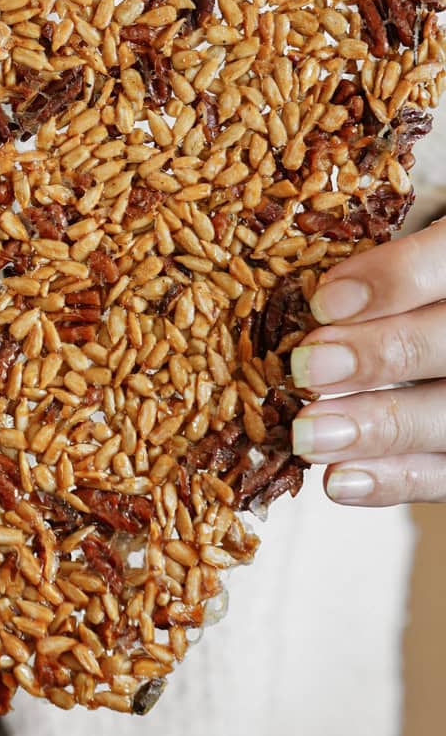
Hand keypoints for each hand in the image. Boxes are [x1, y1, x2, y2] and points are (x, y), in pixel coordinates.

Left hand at [290, 219, 445, 504]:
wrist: (440, 319)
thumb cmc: (409, 284)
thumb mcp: (404, 254)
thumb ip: (370, 268)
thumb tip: (304, 295)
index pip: (444, 260)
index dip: (391, 281)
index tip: (323, 302)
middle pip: (444, 342)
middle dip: (375, 357)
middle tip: (305, 369)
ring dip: (375, 428)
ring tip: (307, 437)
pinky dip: (393, 481)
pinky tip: (339, 482)